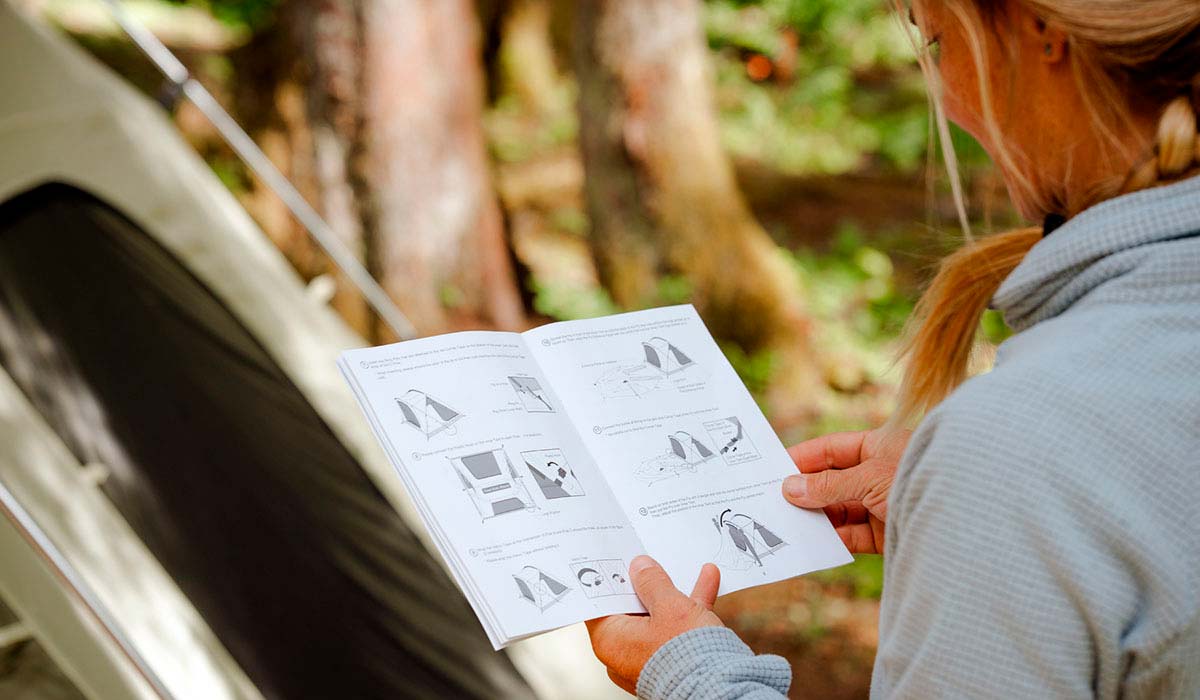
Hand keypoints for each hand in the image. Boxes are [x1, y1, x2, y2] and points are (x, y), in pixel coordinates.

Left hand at [586, 555, 723, 693]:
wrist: (721, 688)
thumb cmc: (686, 654)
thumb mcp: (669, 606)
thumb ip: (652, 582)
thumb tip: (640, 567)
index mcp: (611, 640)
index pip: (599, 604)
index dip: (609, 580)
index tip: (615, 562)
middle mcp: (625, 652)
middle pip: (630, 609)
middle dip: (646, 584)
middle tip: (647, 560)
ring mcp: (649, 658)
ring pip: (658, 617)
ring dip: (675, 593)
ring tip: (684, 568)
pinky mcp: (672, 661)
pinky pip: (676, 629)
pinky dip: (689, 609)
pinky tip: (707, 583)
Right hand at [782, 427, 909, 553]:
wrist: (961, 521)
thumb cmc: (917, 483)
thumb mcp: (869, 478)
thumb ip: (828, 484)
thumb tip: (790, 487)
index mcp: (880, 446)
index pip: (833, 449)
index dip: (804, 458)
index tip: (776, 470)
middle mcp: (880, 474)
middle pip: (834, 481)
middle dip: (808, 491)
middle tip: (777, 500)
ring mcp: (884, 504)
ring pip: (842, 510)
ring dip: (819, 517)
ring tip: (791, 523)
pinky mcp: (889, 533)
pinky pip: (856, 535)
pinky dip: (837, 538)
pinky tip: (817, 541)